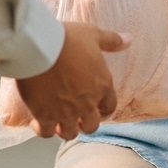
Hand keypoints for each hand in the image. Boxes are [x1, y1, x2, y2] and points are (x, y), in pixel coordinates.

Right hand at [15, 22, 129, 139]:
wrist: (40, 48)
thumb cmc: (68, 39)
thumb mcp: (94, 34)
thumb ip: (112, 41)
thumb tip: (128, 39)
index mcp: (102, 85)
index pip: (110, 107)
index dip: (103, 109)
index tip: (96, 106)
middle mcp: (87, 103)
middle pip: (91, 126)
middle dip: (85, 122)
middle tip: (76, 115)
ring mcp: (65, 112)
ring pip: (69, 133)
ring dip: (65, 128)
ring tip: (58, 119)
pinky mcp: (44, 116)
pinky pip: (45, 133)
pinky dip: (43, 129)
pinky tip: (39, 120)